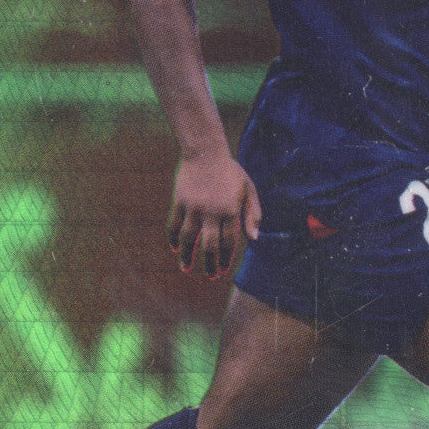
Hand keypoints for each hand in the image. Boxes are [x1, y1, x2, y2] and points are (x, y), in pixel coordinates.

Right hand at [167, 151, 262, 279]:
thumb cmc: (230, 172)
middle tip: (210, 276)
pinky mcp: (179, 202)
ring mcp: (193, 207)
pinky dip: (173, 238)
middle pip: (209, 245)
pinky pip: (174, 225)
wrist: (205, 152)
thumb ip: (253, 213)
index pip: (228, 241)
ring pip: (189, 238)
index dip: (226, 258)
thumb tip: (254, 238)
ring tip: (187, 269)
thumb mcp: (249, 189)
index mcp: (231, 210)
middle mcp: (212, 212)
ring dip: (188, 256)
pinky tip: (175, 248)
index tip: (223, 269)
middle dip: (210, 264)